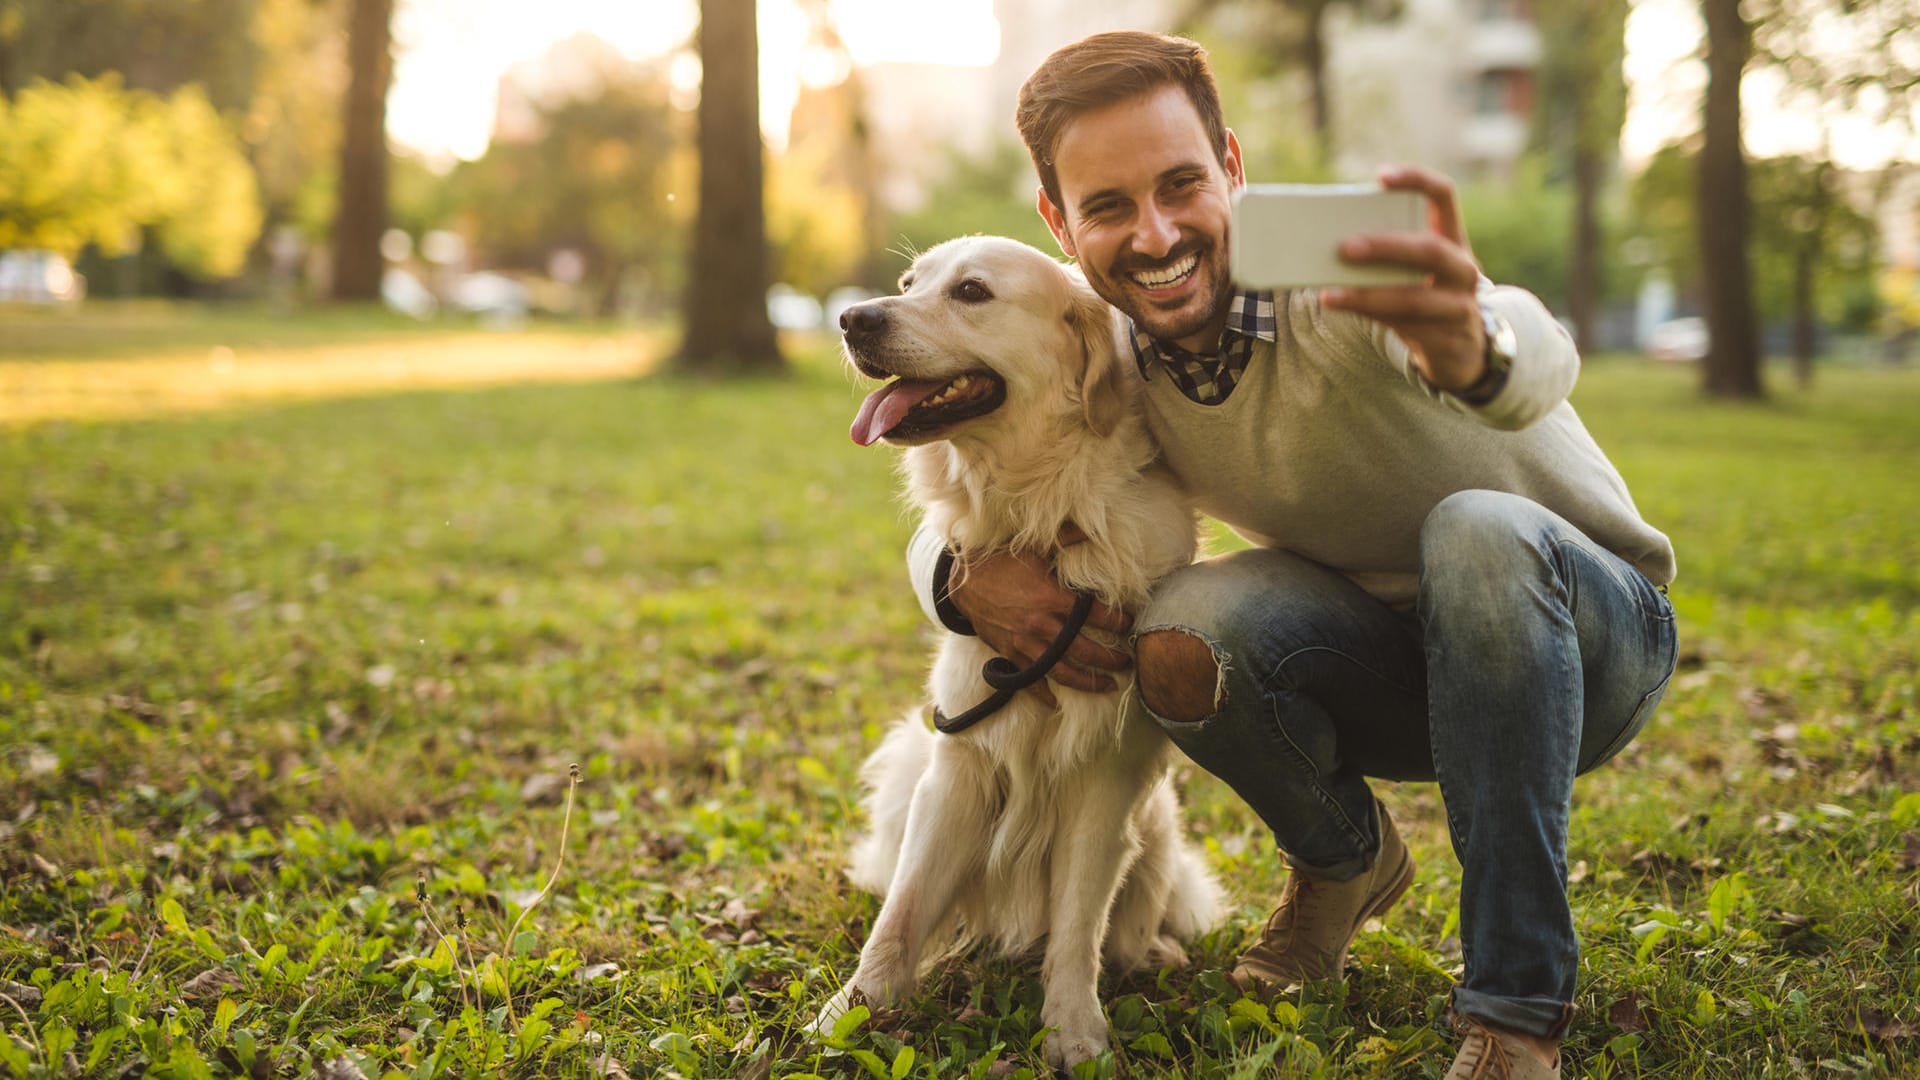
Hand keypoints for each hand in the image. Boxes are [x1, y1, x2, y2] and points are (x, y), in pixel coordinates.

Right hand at [946, 524, 1133, 706]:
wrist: (962, 581)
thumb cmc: (1001, 561)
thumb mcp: (1034, 547)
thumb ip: (1065, 538)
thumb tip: (1091, 528)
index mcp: (1053, 598)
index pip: (1096, 615)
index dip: (1118, 622)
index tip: (1130, 625)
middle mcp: (1042, 624)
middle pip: (1086, 650)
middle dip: (1111, 659)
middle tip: (1128, 662)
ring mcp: (1026, 643)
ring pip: (1063, 671)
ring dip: (1088, 682)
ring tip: (1108, 686)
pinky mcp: (1010, 653)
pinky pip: (1029, 680)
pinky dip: (1043, 694)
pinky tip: (1056, 703)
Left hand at [1320, 165, 1488, 392]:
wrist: (1457, 347)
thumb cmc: (1422, 294)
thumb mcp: (1412, 270)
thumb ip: (1384, 254)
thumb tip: (1325, 244)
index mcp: (1452, 237)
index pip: (1443, 195)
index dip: (1416, 180)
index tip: (1381, 176)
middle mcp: (1463, 267)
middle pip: (1429, 250)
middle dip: (1385, 247)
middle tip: (1345, 247)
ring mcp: (1460, 305)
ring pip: (1414, 298)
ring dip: (1368, 295)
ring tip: (1330, 293)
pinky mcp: (1446, 337)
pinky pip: (1404, 325)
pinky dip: (1369, 315)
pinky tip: (1341, 307)